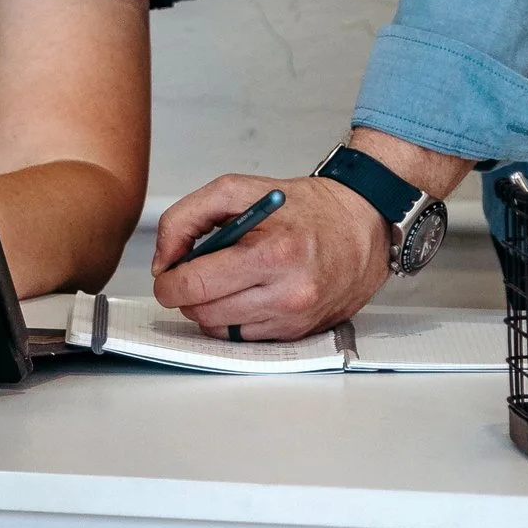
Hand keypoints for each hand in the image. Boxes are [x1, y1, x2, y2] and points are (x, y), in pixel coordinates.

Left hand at [151, 171, 388, 338]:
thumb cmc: (304, 208)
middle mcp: (287, 292)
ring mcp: (295, 317)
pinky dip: (235, 317)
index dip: (170, 282)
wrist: (363, 224)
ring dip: (209, 308)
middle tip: (192, 274)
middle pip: (203, 313)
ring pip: (220, 329)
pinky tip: (247, 292)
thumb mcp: (238, 190)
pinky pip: (244, 336)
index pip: (196, 284)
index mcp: (272, 253)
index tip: (168, 275)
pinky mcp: (299, 333)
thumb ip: (187, 218)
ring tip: (224, 279)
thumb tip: (165, 261)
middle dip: (186, 295)